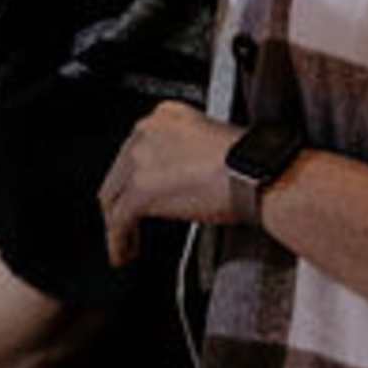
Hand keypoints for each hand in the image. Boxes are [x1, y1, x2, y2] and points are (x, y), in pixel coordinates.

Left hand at [97, 103, 244, 268]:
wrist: (255, 172)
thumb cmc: (247, 161)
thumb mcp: (209, 140)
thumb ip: (183, 152)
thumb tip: (174, 178)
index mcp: (164, 115)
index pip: (135, 148)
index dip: (134, 175)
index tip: (136, 191)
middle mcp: (146, 132)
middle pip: (118, 172)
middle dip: (121, 199)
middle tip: (128, 221)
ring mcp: (140, 160)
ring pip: (112, 196)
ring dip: (117, 222)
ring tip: (125, 241)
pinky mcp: (141, 190)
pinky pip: (119, 220)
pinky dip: (117, 240)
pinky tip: (124, 252)